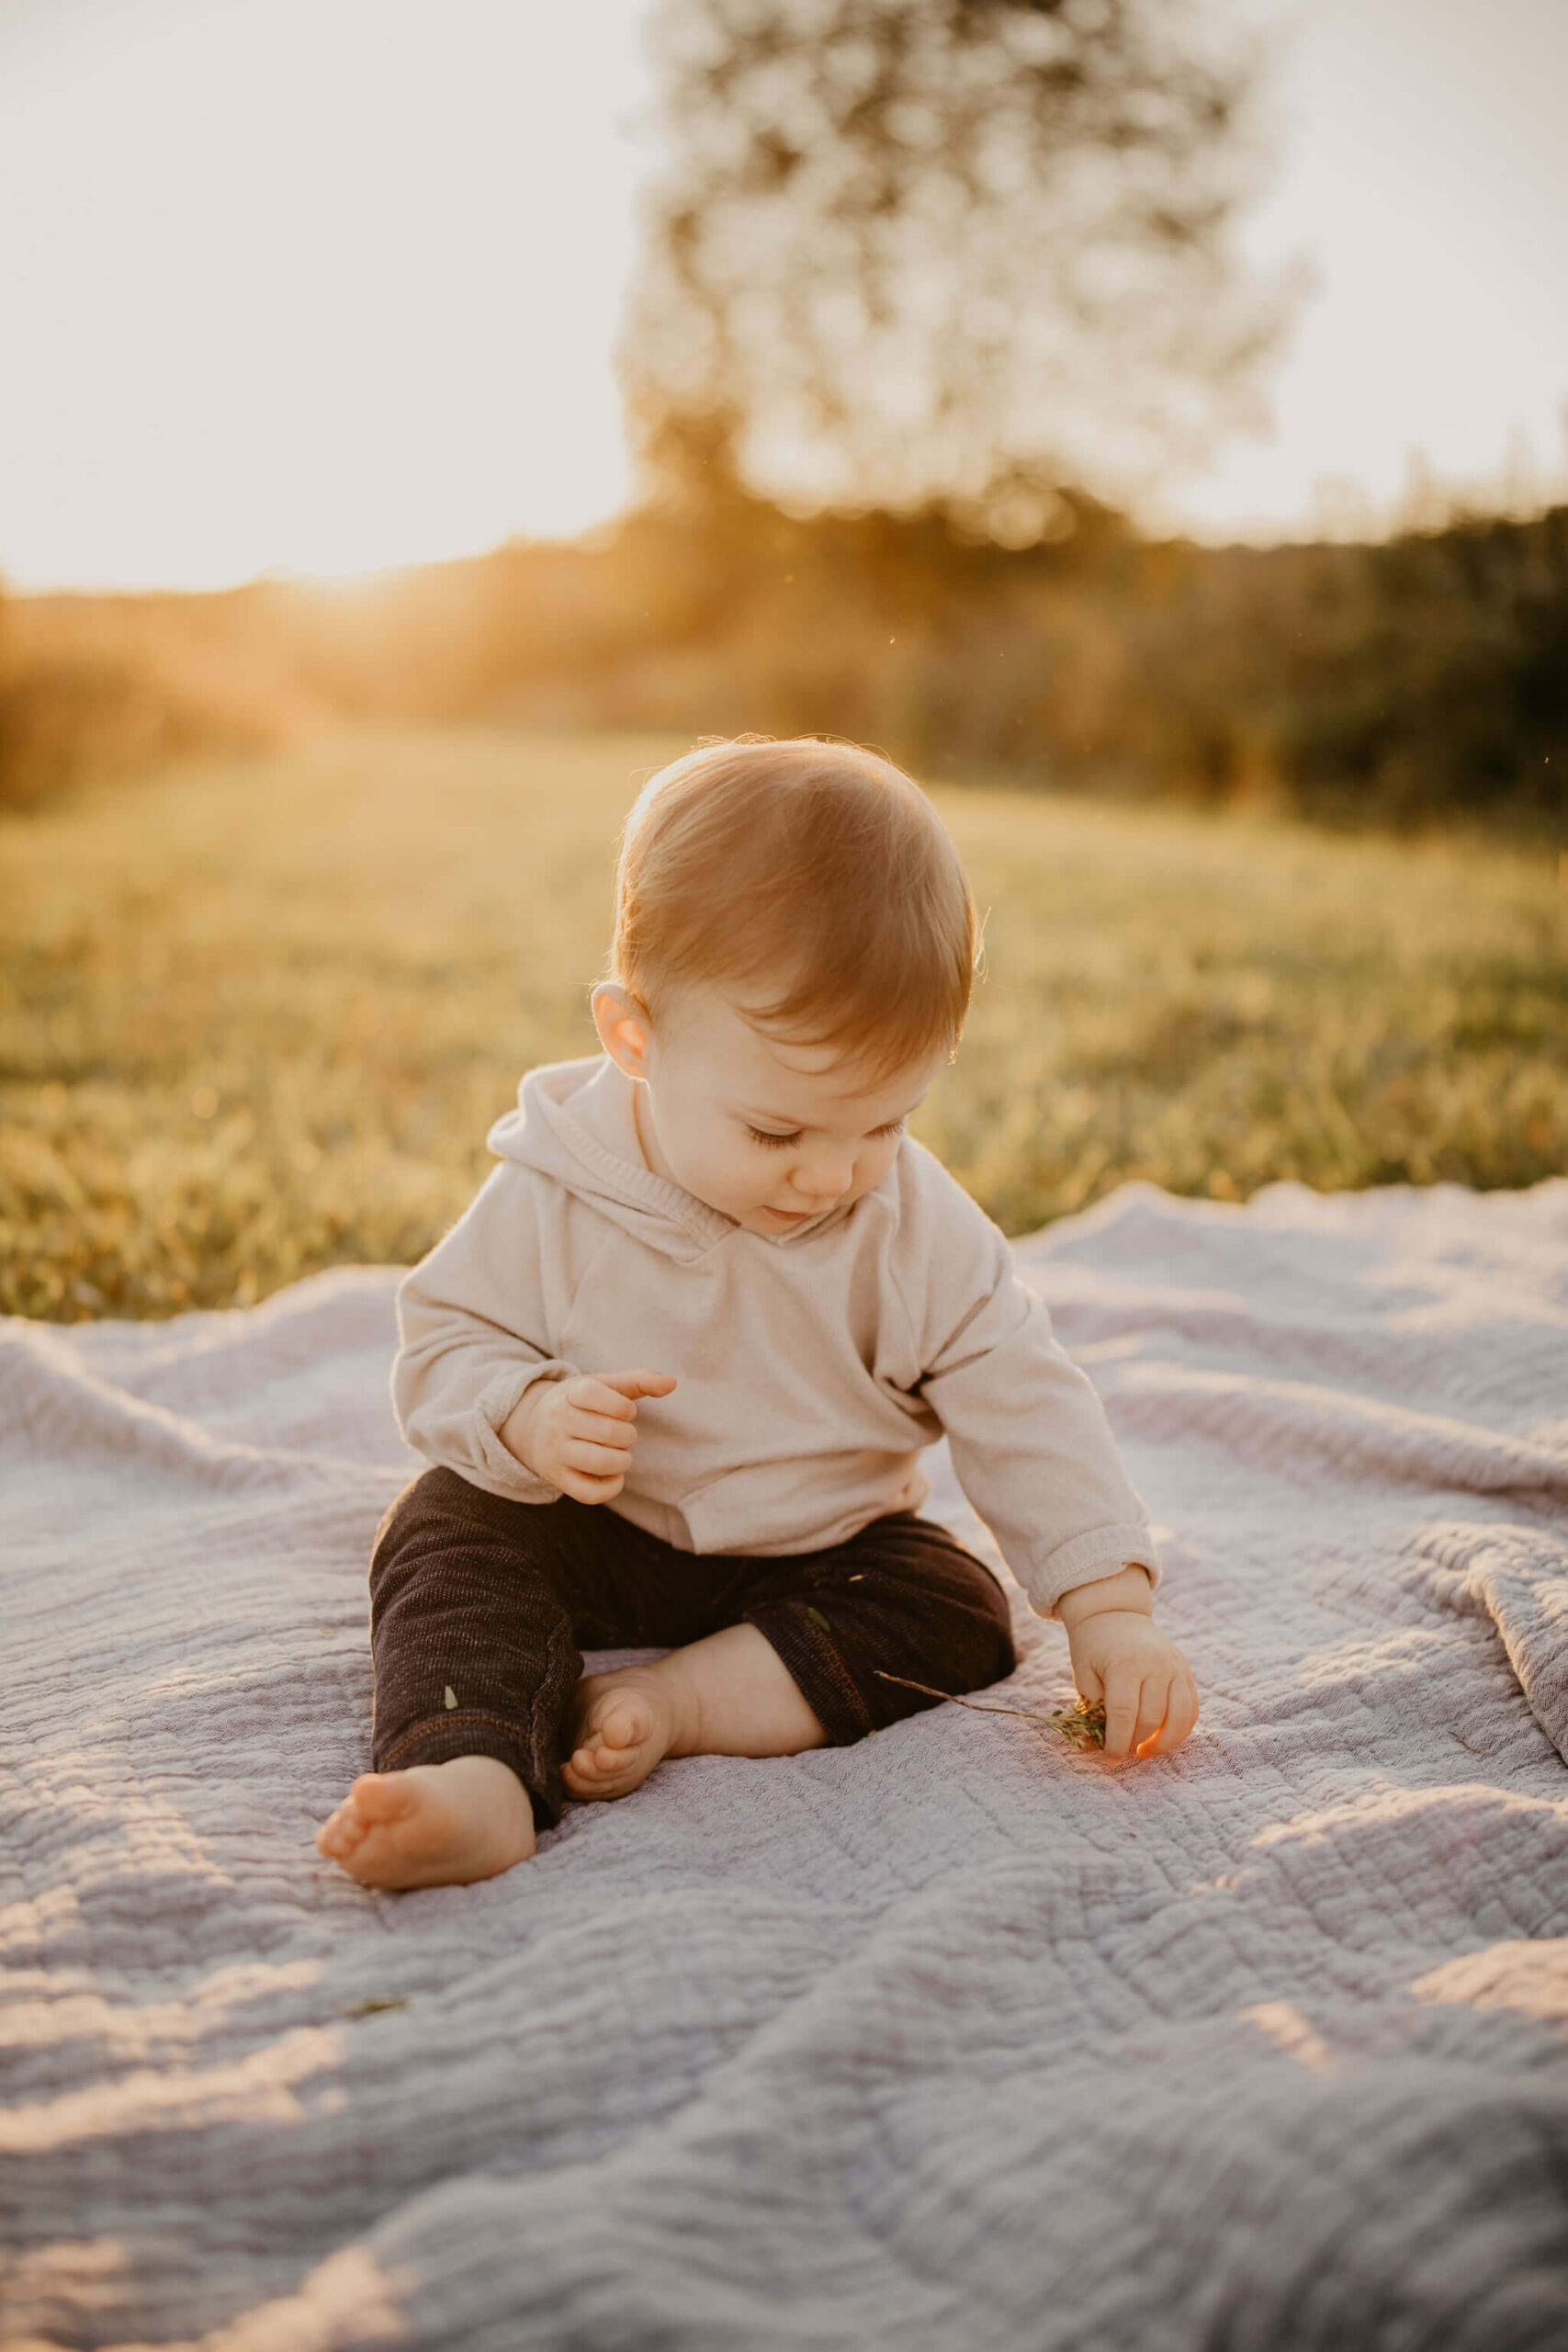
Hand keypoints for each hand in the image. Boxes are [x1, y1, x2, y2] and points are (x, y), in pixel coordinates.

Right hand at [500, 1367, 676, 1503]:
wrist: (531, 1428)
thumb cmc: (579, 1404)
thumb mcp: (602, 1385)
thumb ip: (638, 1380)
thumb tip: (672, 1382)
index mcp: (569, 1394)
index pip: (593, 1394)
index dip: (622, 1406)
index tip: (626, 1411)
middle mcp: (557, 1422)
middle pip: (607, 1432)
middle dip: (628, 1435)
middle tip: (624, 1435)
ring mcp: (555, 1453)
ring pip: (600, 1463)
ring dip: (623, 1461)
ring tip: (620, 1455)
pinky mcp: (558, 1479)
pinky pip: (590, 1493)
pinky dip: (612, 1488)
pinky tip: (614, 1475)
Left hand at [1058, 1571, 1198, 1761]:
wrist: (1115, 1613)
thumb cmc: (1093, 1647)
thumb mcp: (1083, 1673)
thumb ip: (1091, 1710)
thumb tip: (1093, 1747)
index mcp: (1125, 1665)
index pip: (1124, 1714)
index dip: (1117, 1742)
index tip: (1110, 1759)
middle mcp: (1155, 1665)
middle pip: (1151, 1719)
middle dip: (1135, 1742)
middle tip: (1122, 1749)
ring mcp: (1175, 1667)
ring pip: (1180, 1719)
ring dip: (1163, 1743)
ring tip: (1145, 1750)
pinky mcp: (1186, 1671)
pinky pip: (1192, 1709)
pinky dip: (1181, 1730)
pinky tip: (1163, 1738)